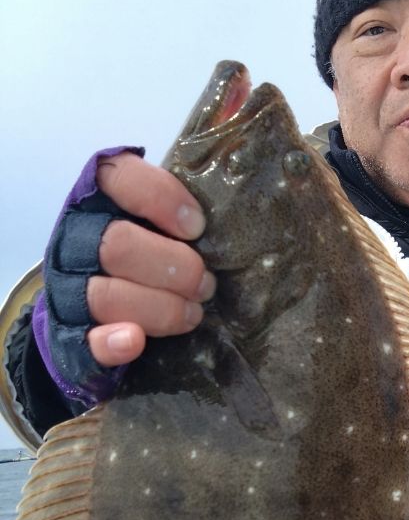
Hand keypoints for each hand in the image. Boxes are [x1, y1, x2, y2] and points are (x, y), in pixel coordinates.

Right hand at [88, 153, 212, 366]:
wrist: (91, 316)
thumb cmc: (147, 256)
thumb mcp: (157, 224)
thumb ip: (178, 215)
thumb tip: (231, 219)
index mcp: (97, 200)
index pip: (117, 177)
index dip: (160, 198)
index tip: (197, 227)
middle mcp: (75, 240)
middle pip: (116, 245)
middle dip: (173, 267)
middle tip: (206, 283)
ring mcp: (67, 289)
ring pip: (105, 295)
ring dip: (159, 308)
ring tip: (192, 313)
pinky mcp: (70, 335)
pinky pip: (84, 341)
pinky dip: (111, 342)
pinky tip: (135, 341)